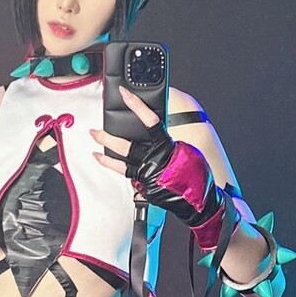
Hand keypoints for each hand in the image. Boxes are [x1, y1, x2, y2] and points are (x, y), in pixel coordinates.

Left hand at [92, 86, 226, 249]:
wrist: (200, 202)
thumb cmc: (197, 175)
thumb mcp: (185, 150)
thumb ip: (166, 142)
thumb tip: (153, 136)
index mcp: (166, 146)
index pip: (149, 120)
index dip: (136, 105)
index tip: (125, 94)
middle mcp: (153, 160)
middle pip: (124, 146)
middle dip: (107, 138)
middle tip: (95, 132)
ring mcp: (147, 176)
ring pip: (120, 165)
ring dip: (106, 158)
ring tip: (95, 152)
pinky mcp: (144, 188)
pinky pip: (128, 177)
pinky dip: (120, 172)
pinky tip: (113, 168)